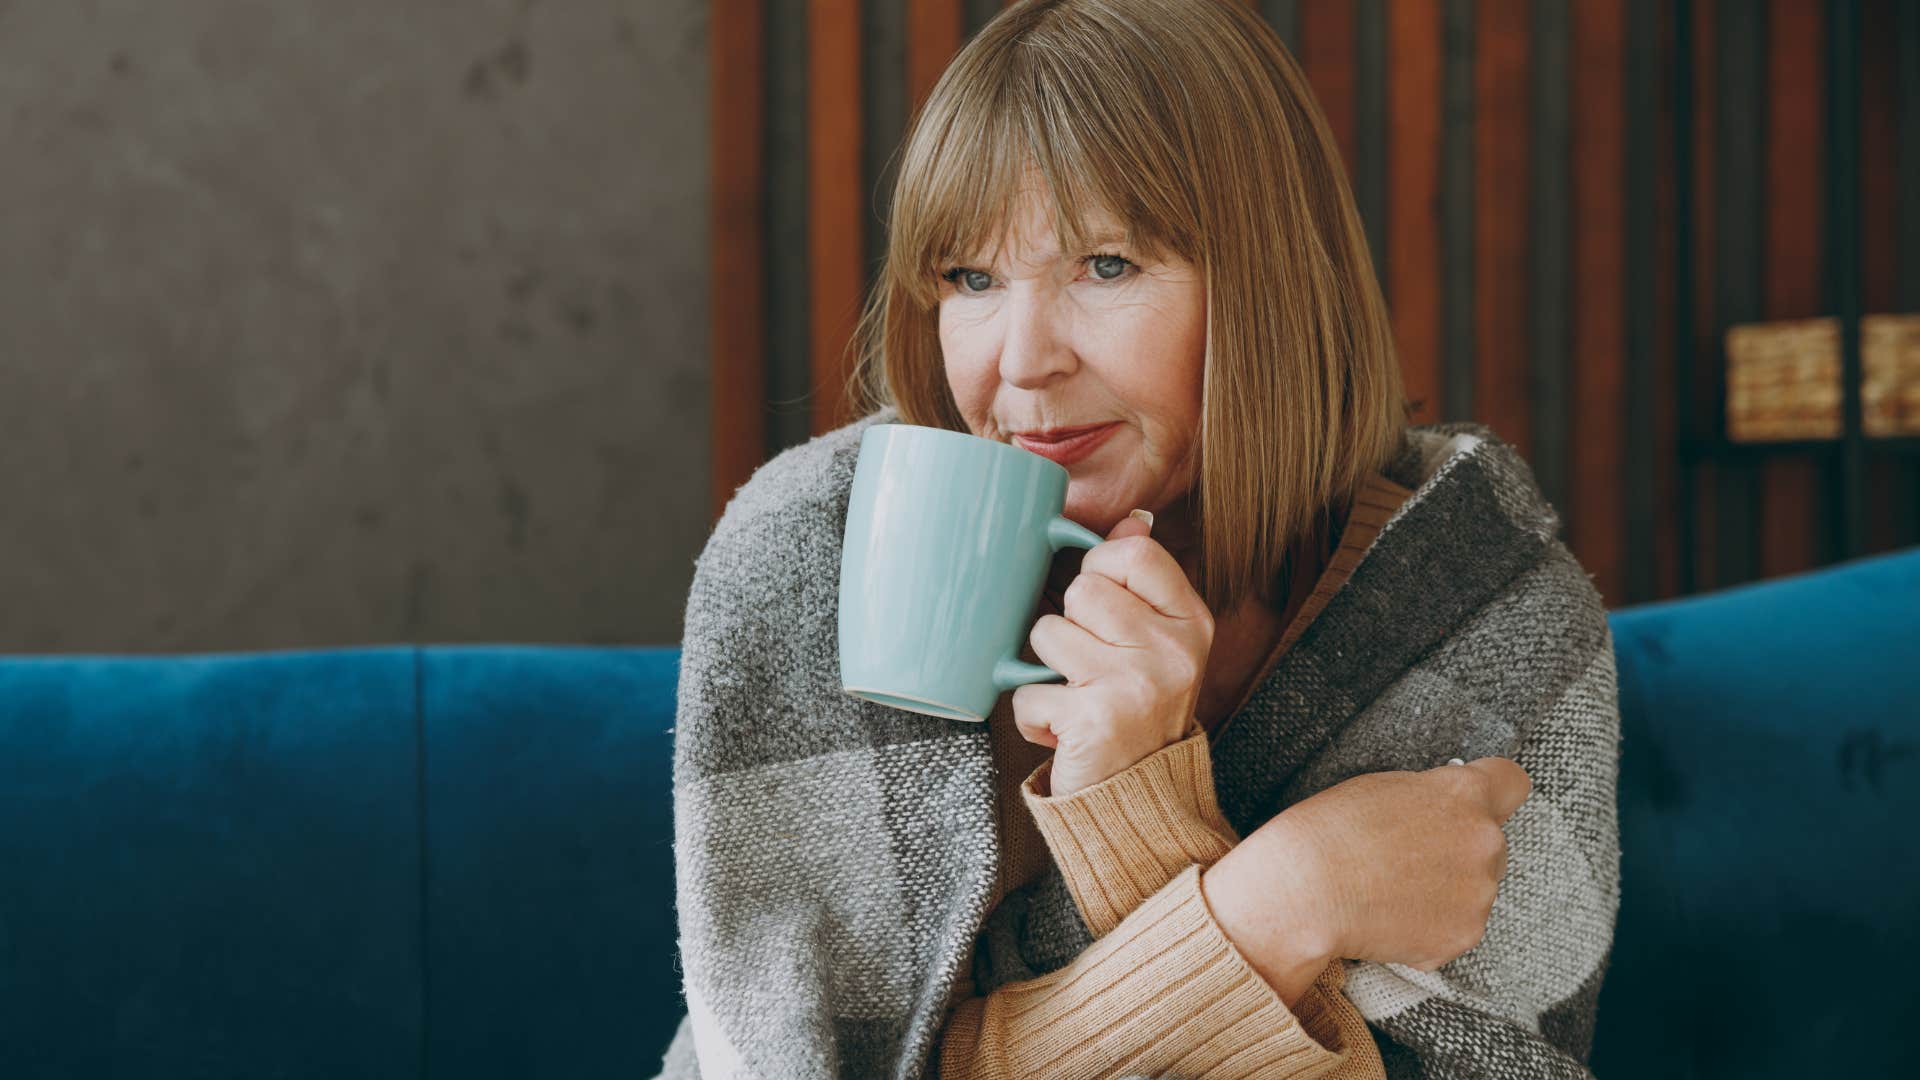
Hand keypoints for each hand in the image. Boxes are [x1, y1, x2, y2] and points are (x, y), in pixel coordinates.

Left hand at [1012, 509, 1215, 798]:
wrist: (1142, 803)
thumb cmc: (1139, 714)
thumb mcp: (1159, 645)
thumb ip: (1145, 582)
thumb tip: (1134, 519)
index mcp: (1191, 623)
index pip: (1133, 553)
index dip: (1101, 571)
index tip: (1102, 608)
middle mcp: (1172, 651)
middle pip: (1081, 589)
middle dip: (1070, 627)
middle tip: (1091, 667)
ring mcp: (1137, 684)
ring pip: (1046, 632)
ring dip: (1046, 670)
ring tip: (1075, 697)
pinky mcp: (1095, 719)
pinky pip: (1026, 689)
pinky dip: (1033, 715)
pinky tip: (1063, 732)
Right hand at [1231, 757, 1533, 972]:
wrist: (1305, 892)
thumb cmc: (1330, 832)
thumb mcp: (1382, 788)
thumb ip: (1431, 796)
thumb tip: (1445, 809)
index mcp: (1465, 794)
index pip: (1512, 781)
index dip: (1491, 789)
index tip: (1472, 801)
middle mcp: (1485, 842)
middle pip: (1491, 842)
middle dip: (1459, 849)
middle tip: (1408, 858)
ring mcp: (1479, 893)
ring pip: (1474, 888)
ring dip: (1445, 891)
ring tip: (1391, 892)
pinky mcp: (1465, 936)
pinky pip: (1457, 927)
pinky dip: (1430, 927)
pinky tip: (1391, 918)